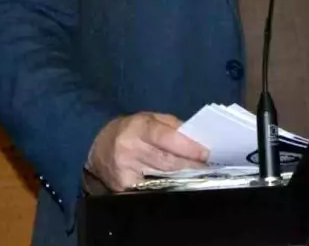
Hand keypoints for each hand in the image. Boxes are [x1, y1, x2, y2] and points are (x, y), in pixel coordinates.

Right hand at [86, 112, 209, 190]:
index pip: (166, 138)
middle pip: (167, 161)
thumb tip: (196, 139)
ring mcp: (125, 172)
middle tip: (210, 168)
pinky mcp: (123, 188)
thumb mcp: (149, 118)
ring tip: (201, 176)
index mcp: (138, 128)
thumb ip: (173, 126)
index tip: (206, 153)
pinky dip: (168, 188)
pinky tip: (181, 186)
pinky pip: (152, 190)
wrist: (98, 149)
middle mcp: (129, 150)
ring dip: (184, 178)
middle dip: (191, 165)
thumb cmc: (130, 130)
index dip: (188, 147)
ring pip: (162, 178)